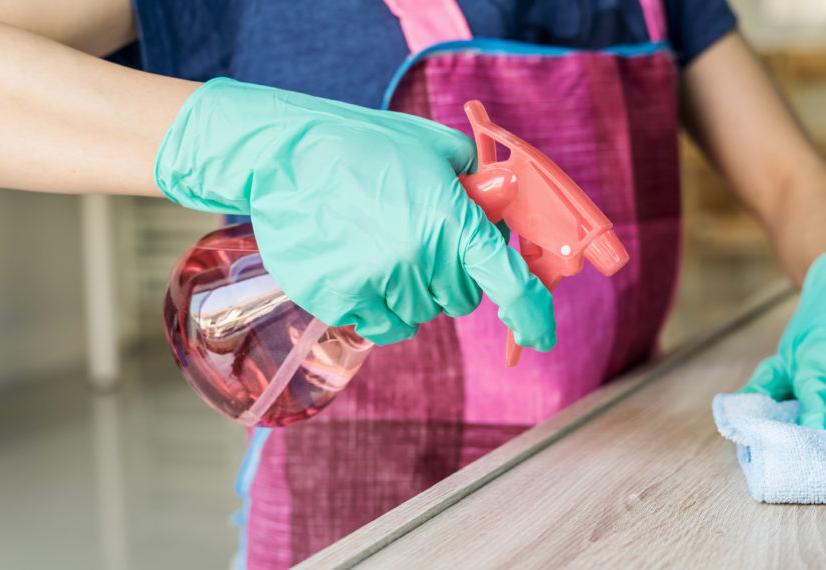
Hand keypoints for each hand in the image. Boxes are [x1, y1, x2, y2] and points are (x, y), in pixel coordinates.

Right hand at [155, 78, 554, 348]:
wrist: (284, 154)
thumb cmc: (365, 145)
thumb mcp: (436, 148)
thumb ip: (479, 183)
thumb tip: (500, 210)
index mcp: (452, 220)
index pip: (508, 282)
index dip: (531, 315)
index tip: (540, 336)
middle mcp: (421, 258)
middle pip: (461, 299)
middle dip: (450, 274)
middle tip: (418, 235)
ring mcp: (378, 283)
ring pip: (421, 315)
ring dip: (413, 291)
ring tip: (380, 245)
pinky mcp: (340, 301)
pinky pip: (383, 327)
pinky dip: (380, 308)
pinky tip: (361, 267)